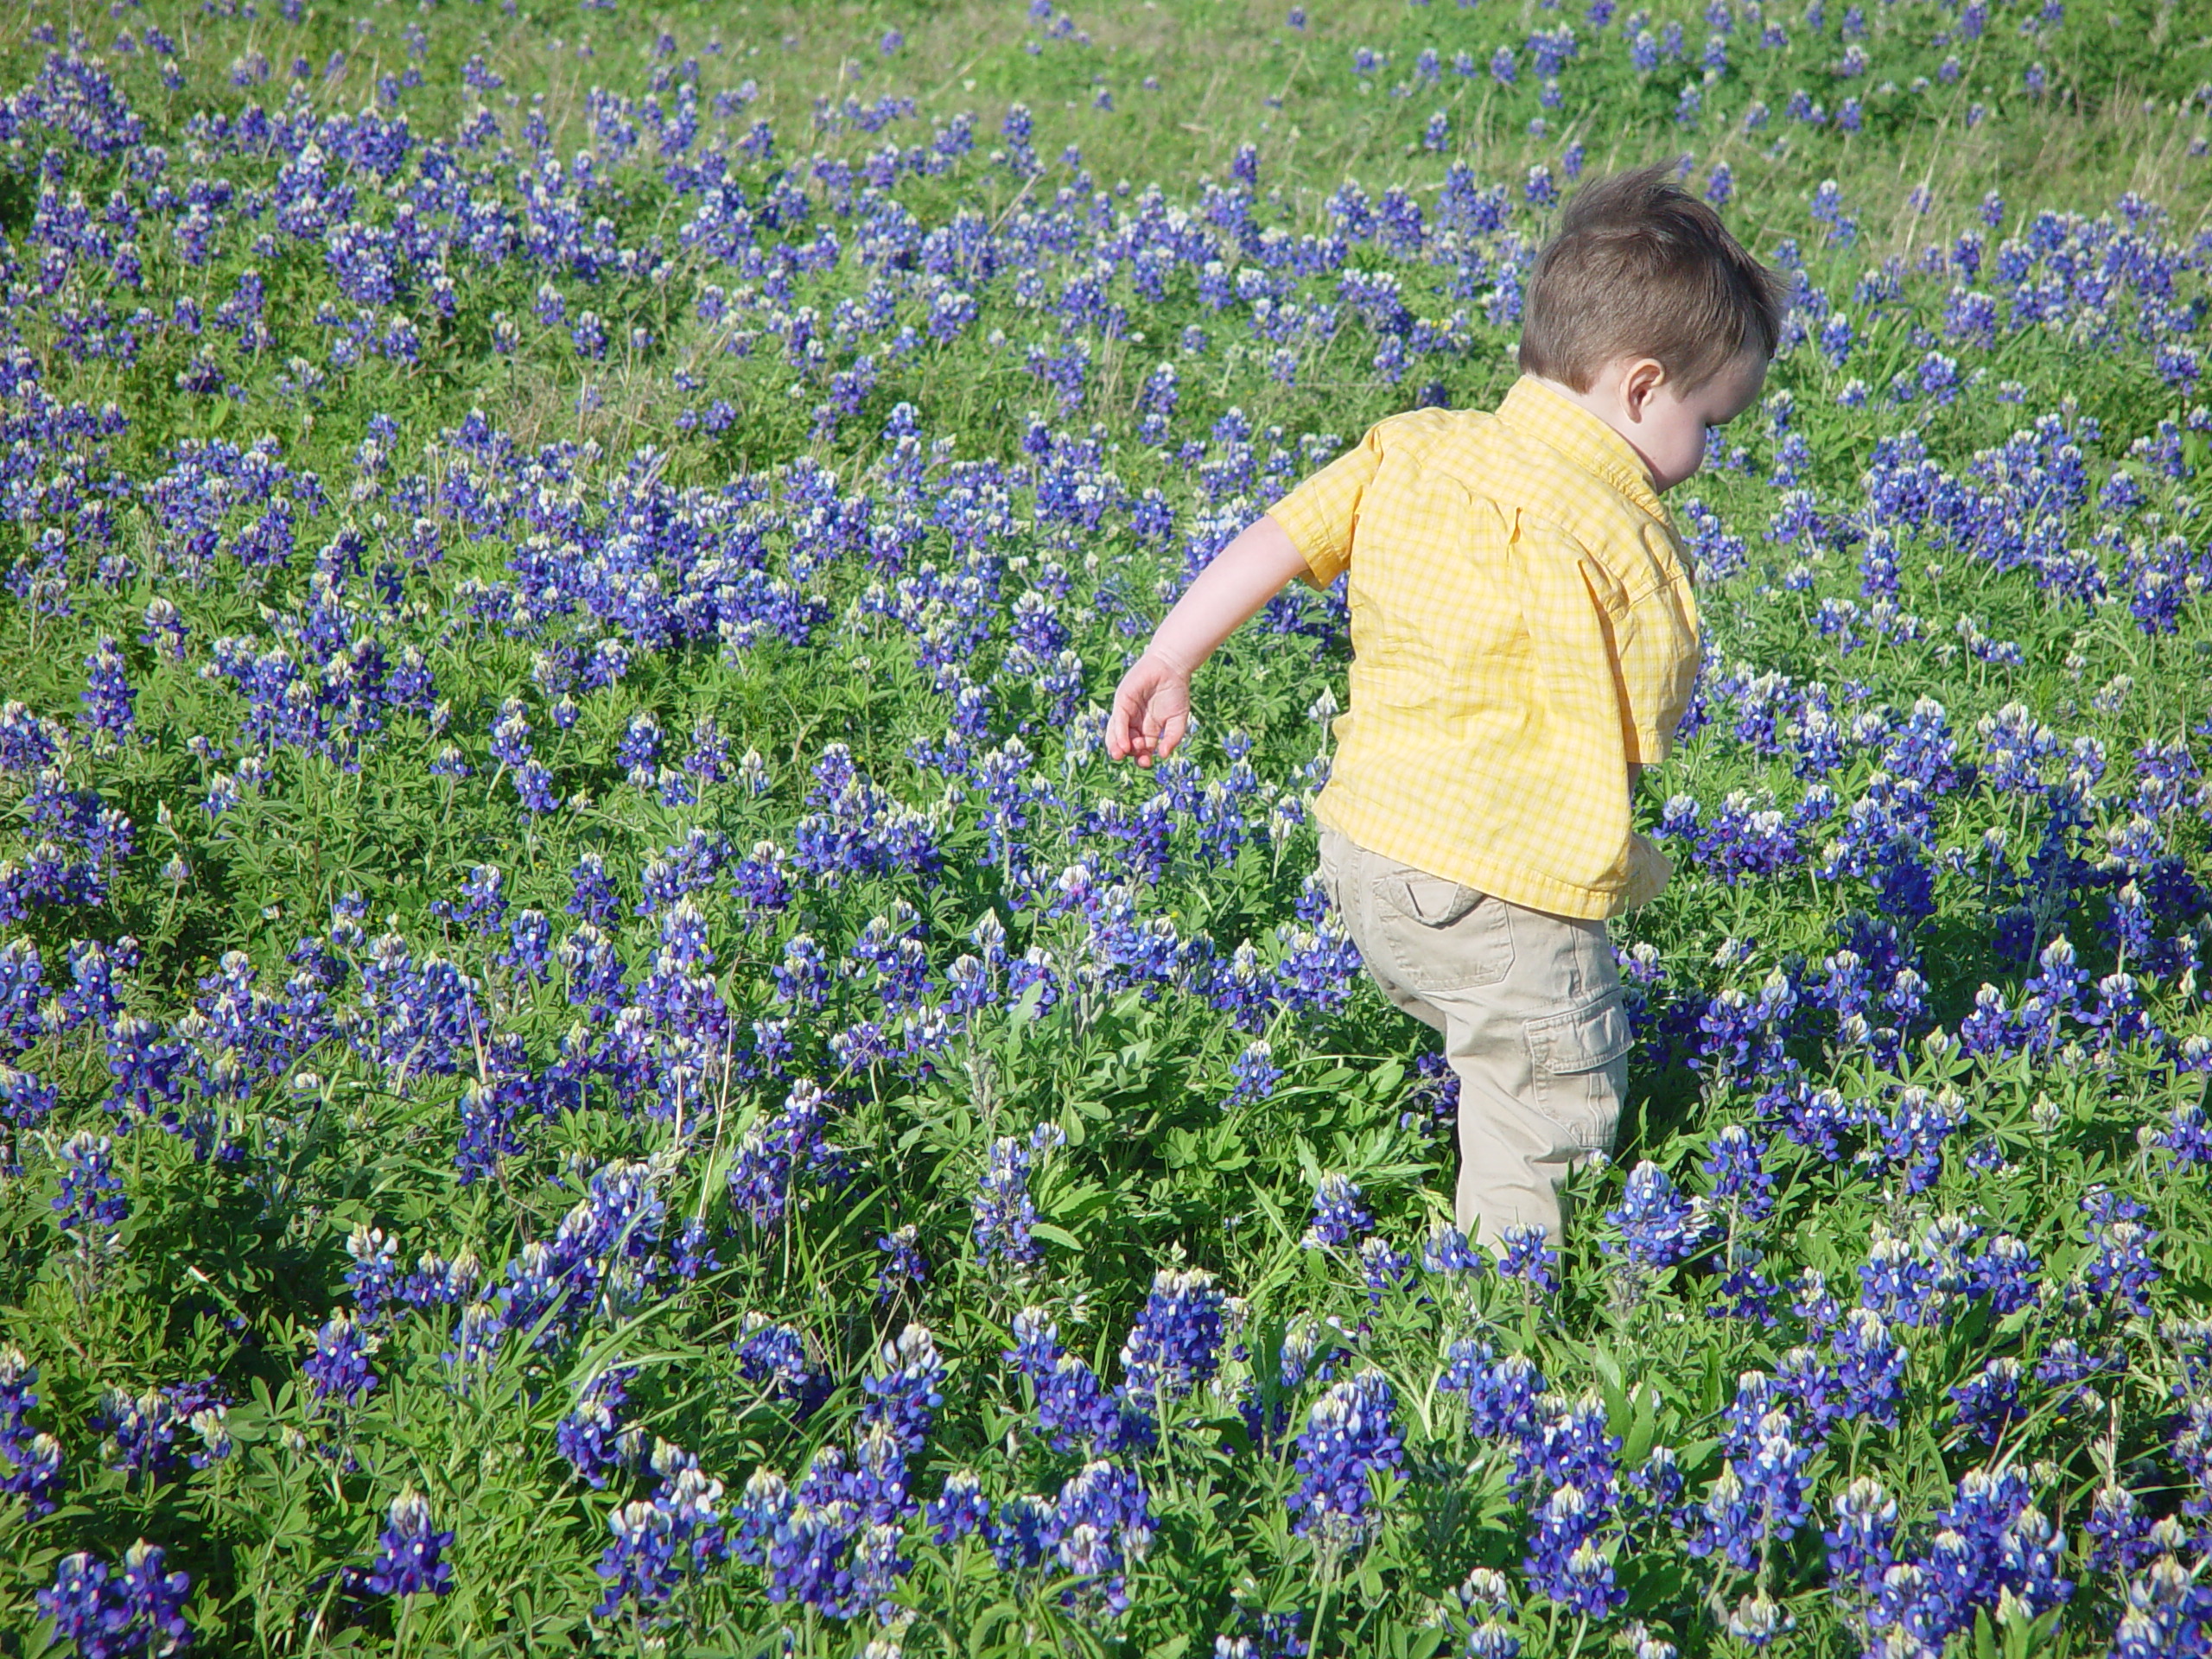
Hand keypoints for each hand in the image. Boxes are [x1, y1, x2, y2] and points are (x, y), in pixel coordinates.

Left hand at [1106, 651, 1191, 767]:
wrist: (1171, 667)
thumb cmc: (1176, 692)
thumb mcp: (1178, 719)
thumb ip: (1172, 738)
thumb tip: (1163, 755)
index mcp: (1148, 730)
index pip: (1141, 749)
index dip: (1141, 757)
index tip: (1146, 762)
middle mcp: (1135, 723)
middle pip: (1126, 744)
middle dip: (1129, 754)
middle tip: (1137, 759)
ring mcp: (1126, 713)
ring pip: (1116, 735)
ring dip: (1117, 747)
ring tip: (1121, 754)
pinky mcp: (1121, 702)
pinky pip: (1117, 721)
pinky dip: (1119, 734)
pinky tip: (1123, 744)